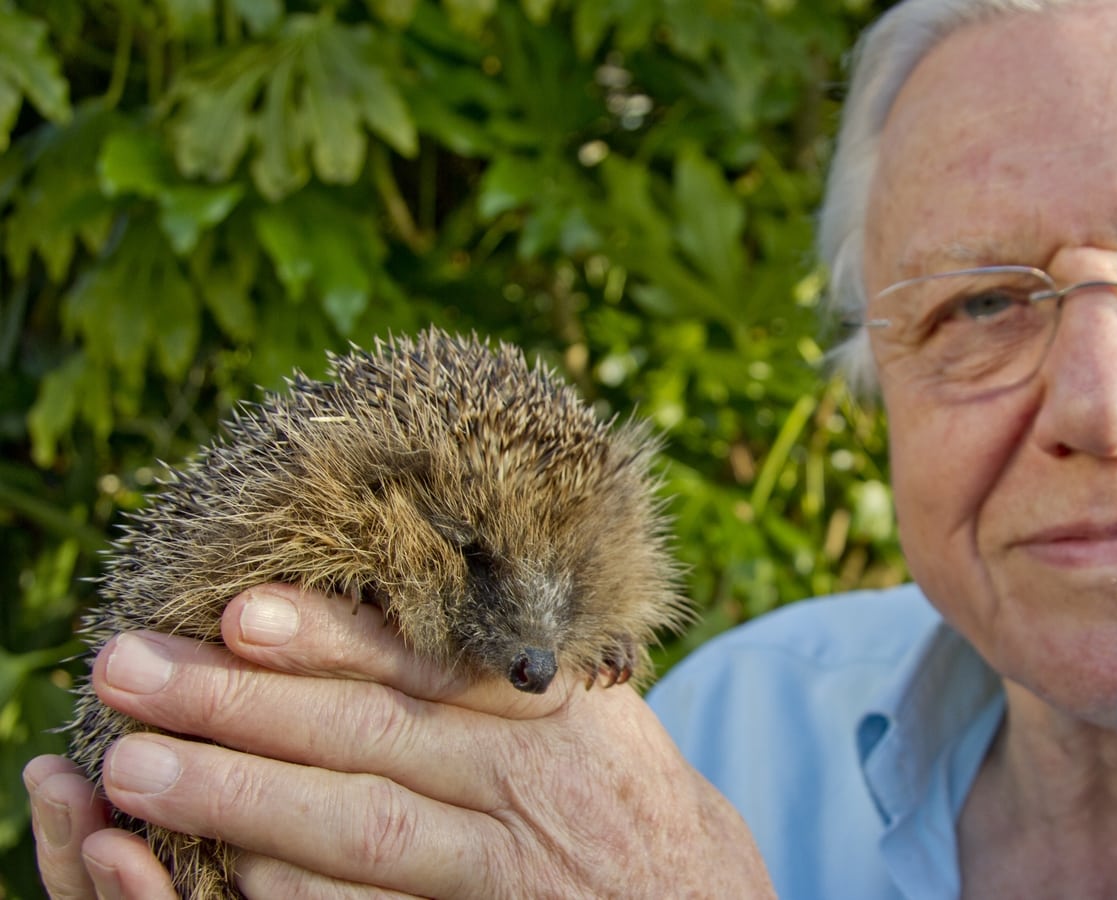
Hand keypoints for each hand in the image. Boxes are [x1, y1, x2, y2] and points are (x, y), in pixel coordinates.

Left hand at [28, 584, 773, 897]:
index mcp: (562, 707)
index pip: (434, 663)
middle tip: (128, 674)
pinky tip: (231, 872)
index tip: (238, 610)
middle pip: (373, 740)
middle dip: (243, 705)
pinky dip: (308, 897)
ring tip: (138, 770)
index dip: (334, 636)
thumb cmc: (636, 798)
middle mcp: (537, 784)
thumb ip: (514, 666)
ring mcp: (514, 869)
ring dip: (244, 801)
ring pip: (367, 831)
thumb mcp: (603, 710)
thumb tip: (408, 596)